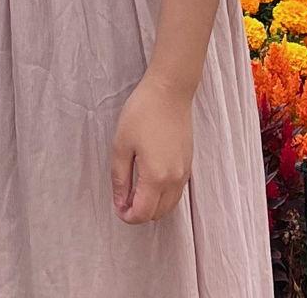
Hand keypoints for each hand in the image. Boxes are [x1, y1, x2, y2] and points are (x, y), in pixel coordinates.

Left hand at [111, 75, 193, 224]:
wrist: (170, 91)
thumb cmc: (142, 113)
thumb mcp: (122, 144)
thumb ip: (120, 178)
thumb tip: (120, 202)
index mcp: (156, 177)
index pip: (143, 213)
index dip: (127, 216)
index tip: (117, 207)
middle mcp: (174, 180)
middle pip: (157, 214)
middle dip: (139, 213)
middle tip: (123, 199)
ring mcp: (184, 173)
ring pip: (169, 205)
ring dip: (153, 206)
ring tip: (135, 190)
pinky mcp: (189, 164)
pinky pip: (177, 192)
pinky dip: (164, 196)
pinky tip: (151, 181)